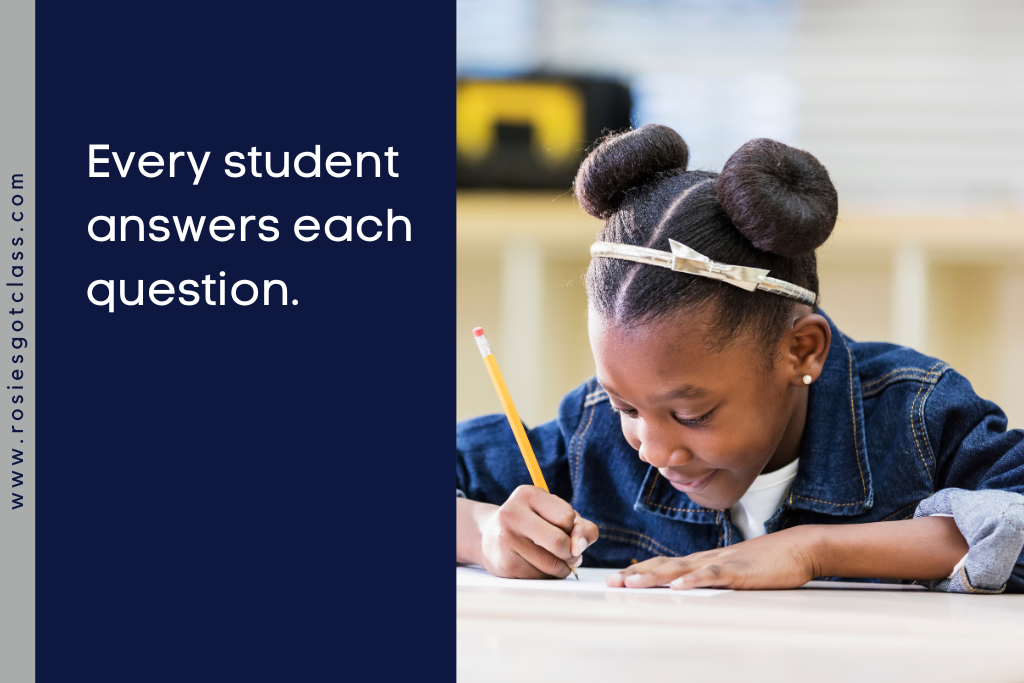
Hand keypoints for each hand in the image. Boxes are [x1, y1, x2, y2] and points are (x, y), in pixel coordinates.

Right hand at [475, 486, 598, 578]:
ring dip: (560, 568)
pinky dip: (546, 576)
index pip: (566, 517)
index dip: (572, 528)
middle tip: (568, 554)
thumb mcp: (559, 516)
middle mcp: (512, 513)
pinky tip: (536, 565)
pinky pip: (539, 577)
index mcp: (528, 494)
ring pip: (551, 565)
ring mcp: (505, 539)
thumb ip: (582, 529)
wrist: (490, 536)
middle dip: (571, 553)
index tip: (563, 529)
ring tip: (551, 559)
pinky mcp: (503, 564)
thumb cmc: (534, 524)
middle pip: (559, 542)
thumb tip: (579, 548)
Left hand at [606, 527, 820, 589]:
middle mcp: (706, 559)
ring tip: (632, 583)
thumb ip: (711, 578)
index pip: (664, 564)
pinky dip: (694, 580)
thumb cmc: (768, 561)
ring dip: (654, 577)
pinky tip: (679, 586)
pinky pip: (713, 575)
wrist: (799, 548)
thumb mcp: (732, 571)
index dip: (639, 571)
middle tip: (612, 583)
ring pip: (681, 570)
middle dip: (636, 574)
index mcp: (703, 560)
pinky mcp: (740, 571)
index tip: (617, 578)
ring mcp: (722, 563)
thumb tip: (690, 588)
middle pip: (664, 566)